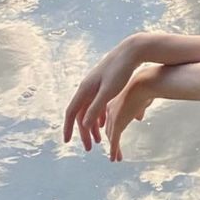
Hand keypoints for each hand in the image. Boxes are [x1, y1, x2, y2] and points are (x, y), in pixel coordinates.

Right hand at [63, 35, 144, 149]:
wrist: (131, 51)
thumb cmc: (121, 71)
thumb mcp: (108, 92)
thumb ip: (96, 108)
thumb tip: (83, 124)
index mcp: (85, 89)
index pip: (71, 113)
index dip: (68, 128)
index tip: (67, 142)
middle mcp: (87, 88)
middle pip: (80, 114)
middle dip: (83, 132)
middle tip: (89, 148)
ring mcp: (95, 86)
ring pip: (89, 110)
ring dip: (92, 126)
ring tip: (99, 140)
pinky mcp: (104, 84)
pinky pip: (97, 104)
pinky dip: (99, 116)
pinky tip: (105, 125)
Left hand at [104, 68, 156, 161]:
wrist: (144, 84)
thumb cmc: (145, 88)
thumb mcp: (140, 100)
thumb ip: (138, 109)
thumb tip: (139, 118)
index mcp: (114, 102)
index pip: (111, 120)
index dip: (113, 129)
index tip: (115, 137)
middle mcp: (110, 110)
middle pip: (109, 130)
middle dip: (112, 141)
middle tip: (114, 151)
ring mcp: (113, 118)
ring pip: (111, 137)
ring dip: (114, 149)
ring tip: (116, 158)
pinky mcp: (117, 124)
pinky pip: (114, 141)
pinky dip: (113, 151)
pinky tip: (114, 159)